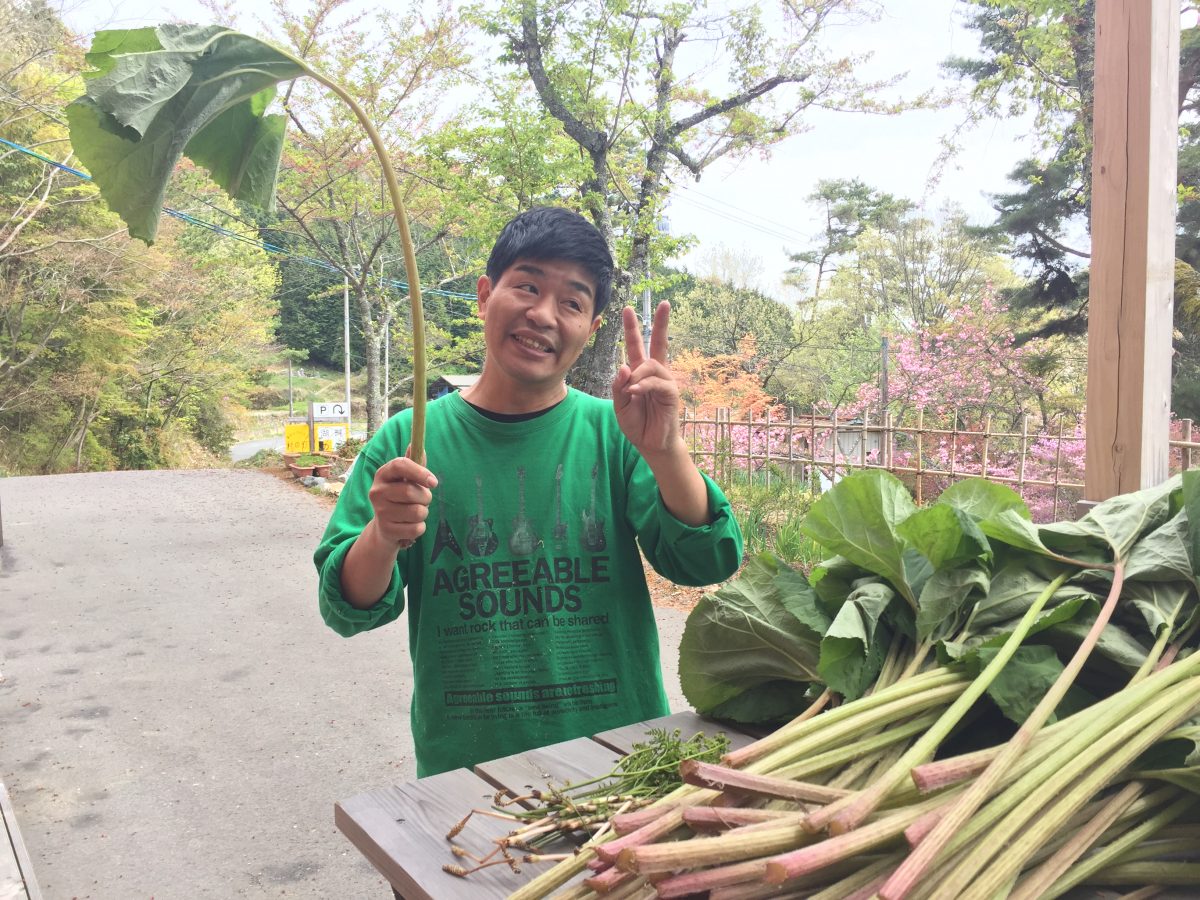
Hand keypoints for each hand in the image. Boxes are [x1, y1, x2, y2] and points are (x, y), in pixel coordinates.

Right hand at [367, 455, 436, 548]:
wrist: (385, 528)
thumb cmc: (400, 498)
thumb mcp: (405, 480)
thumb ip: (414, 463)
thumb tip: (417, 445)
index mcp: (382, 474)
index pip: (399, 464)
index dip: (419, 471)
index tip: (434, 482)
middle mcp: (377, 492)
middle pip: (411, 491)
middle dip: (425, 497)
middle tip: (423, 500)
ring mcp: (380, 512)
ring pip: (417, 512)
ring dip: (423, 513)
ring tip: (414, 513)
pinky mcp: (387, 530)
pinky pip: (416, 528)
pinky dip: (419, 528)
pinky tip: (409, 525)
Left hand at [613, 301, 682, 458]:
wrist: (650, 444)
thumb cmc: (637, 423)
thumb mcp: (620, 404)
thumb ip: (619, 385)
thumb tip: (624, 366)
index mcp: (640, 373)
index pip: (637, 346)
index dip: (633, 328)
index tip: (628, 309)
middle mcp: (655, 373)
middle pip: (658, 343)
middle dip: (661, 323)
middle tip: (664, 303)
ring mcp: (665, 381)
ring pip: (651, 364)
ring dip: (637, 375)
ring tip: (630, 391)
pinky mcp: (671, 393)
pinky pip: (657, 382)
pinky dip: (643, 385)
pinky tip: (635, 392)